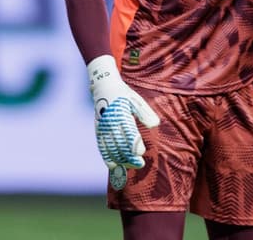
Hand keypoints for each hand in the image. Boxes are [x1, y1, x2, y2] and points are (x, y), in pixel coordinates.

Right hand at [87, 55, 159, 169]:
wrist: (104, 87)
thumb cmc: (124, 95)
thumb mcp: (136, 100)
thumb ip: (145, 113)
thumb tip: (155, 125)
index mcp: (121, 113)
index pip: (128, 133)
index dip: (134, 144)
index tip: (141, 152)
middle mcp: (110, 122)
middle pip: (119, 144)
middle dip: (129, 156)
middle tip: (140, 164)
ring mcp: (102, 127)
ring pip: (110, 147)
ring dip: (120, 159)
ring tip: (130, 166)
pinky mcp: (98, 130)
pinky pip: (101, 146)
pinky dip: (107, 156)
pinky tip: (113, 165)